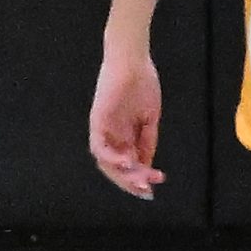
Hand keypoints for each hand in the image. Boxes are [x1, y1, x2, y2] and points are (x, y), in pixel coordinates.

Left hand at [90, 41, 163, 198]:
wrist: (133, 58)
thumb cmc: (143, 81)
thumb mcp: (150, 116)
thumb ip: (147, 140)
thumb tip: (147, 165)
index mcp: (124, 135)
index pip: (129, 164)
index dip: (139, 178)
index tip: (153, 188)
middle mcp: (111, 137)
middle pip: (117, 169)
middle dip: (132, 182)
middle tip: (148, 191)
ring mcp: (103, 130)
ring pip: (107, 163)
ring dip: (123, 175)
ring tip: (141, 181)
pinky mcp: (97, 122)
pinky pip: (99, 147)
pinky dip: (111, 158)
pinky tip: (127, 163)